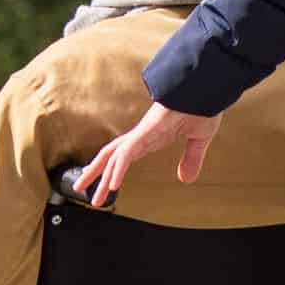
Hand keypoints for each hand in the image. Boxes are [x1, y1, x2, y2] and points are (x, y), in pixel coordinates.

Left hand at [72, 103, 219, 208]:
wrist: (205, 88)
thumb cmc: (201, 105)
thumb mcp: (198, 139)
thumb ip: (191, 158)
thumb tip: (185, 179)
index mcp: (151, 137)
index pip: (124, 154)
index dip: (111, 167)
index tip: (102, 180)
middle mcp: (141, 136)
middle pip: (110, 156)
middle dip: (94, 173)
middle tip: (79, 189)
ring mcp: (142, 133)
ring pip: (113, 157)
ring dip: (100, 177)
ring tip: (91, 197)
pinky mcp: (147, 132)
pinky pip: (127, 153)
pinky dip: (119, 169)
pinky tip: (113, 186)